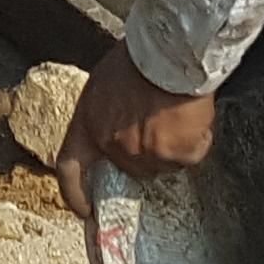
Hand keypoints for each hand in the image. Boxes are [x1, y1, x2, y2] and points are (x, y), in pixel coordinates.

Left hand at [54, 55, 220, 214]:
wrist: (170, 52)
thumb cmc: (138, 57)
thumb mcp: (103, 85)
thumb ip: (103, 116)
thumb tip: (114, 130)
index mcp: (87, 125)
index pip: (69, 171)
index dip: (76, 195)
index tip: (88, 212)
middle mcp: (112, 146)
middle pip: (129, 169)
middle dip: (143, 156)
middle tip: (157, 130)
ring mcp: (143, 154)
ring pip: (161, 164)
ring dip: (170, 147)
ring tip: (175, 114)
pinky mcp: (174, 154)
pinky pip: (187, 157)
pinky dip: (194, 142)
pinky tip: (192, 117)